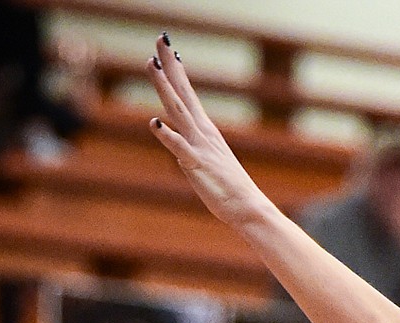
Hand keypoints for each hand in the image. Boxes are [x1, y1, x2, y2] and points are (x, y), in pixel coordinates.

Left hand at [146, 38, 270, 229]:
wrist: (248, 206)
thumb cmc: (230, 188)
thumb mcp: (209, 161)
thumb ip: (191, 148)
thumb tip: (176, 143)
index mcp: (205, 130)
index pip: (188, 93)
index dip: (177, 70)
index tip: (168, 49)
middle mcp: (202, 132)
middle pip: (182, 92)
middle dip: (169, 65)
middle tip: (160, 39)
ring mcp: (199, 146)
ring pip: (177, 111)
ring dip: (164, 87)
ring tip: (151, 65)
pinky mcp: (196, 165)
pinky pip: (179, 148)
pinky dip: (167, 135)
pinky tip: (154, 123)